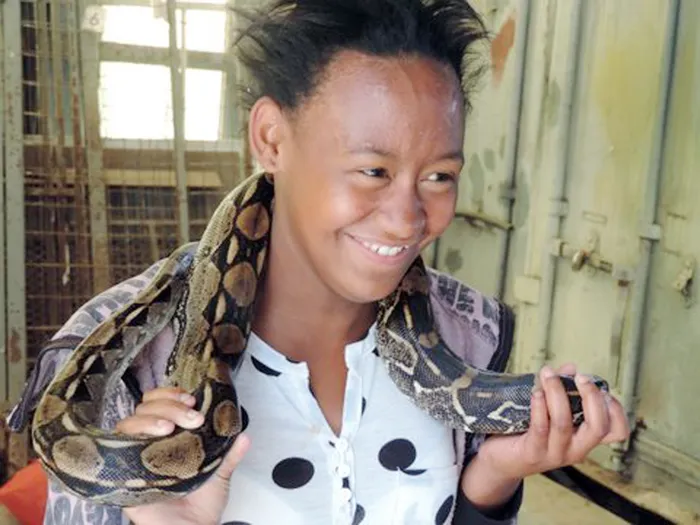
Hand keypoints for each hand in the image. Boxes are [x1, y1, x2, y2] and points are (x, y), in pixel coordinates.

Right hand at [116, 387, 249, 524]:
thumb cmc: (201, 507)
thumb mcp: (219, 474)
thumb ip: (230, 454)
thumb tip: (244, 436)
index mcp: (171, 438)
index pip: (160, 404)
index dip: (171, 395)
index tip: (191, 399)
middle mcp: (150, 443)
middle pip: (145, 408)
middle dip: (168, 406)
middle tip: (191, 417)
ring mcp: (135, 456)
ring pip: (128, 423)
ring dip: (149, 419)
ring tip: (169, 428)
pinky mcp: (122, 474)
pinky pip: (113, 449)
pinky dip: (126, 437)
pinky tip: (147, 440)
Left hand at [460, 363, 629, 509]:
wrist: (502, 460)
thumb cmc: (528, 432)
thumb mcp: (549, 411)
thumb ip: (562, 389)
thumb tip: (570, 367)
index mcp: (584, 439)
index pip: (616, 431)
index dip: (616, 410)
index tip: (603, 390)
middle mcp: (575, 449)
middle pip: (598, 427)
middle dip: (591, 397)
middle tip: (580, 377)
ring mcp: (554, 453)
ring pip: (564, 423)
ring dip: (557, 393)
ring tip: (547, 374)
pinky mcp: (533, 453)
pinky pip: (540, 428)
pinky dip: (540, 407)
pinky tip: (536, 392)